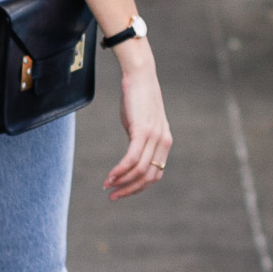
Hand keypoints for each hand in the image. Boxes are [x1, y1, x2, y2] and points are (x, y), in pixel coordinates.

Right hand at [103, 41, 171, 199]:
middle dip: (130, 190)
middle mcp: (163, 142)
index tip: (121, 190)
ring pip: (141, 171)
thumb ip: (137, 140)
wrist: (139, 75)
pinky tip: (110, 176)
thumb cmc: (136, 97)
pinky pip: (132, 158)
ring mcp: (154, 137)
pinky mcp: (143, 131)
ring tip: (107, 186)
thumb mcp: (139, 123)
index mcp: (164, 143)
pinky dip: (120, 170)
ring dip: (123, 182)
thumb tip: (129, 156)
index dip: (137, 186)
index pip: (154, 174)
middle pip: (149, 177)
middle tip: (113, 196)